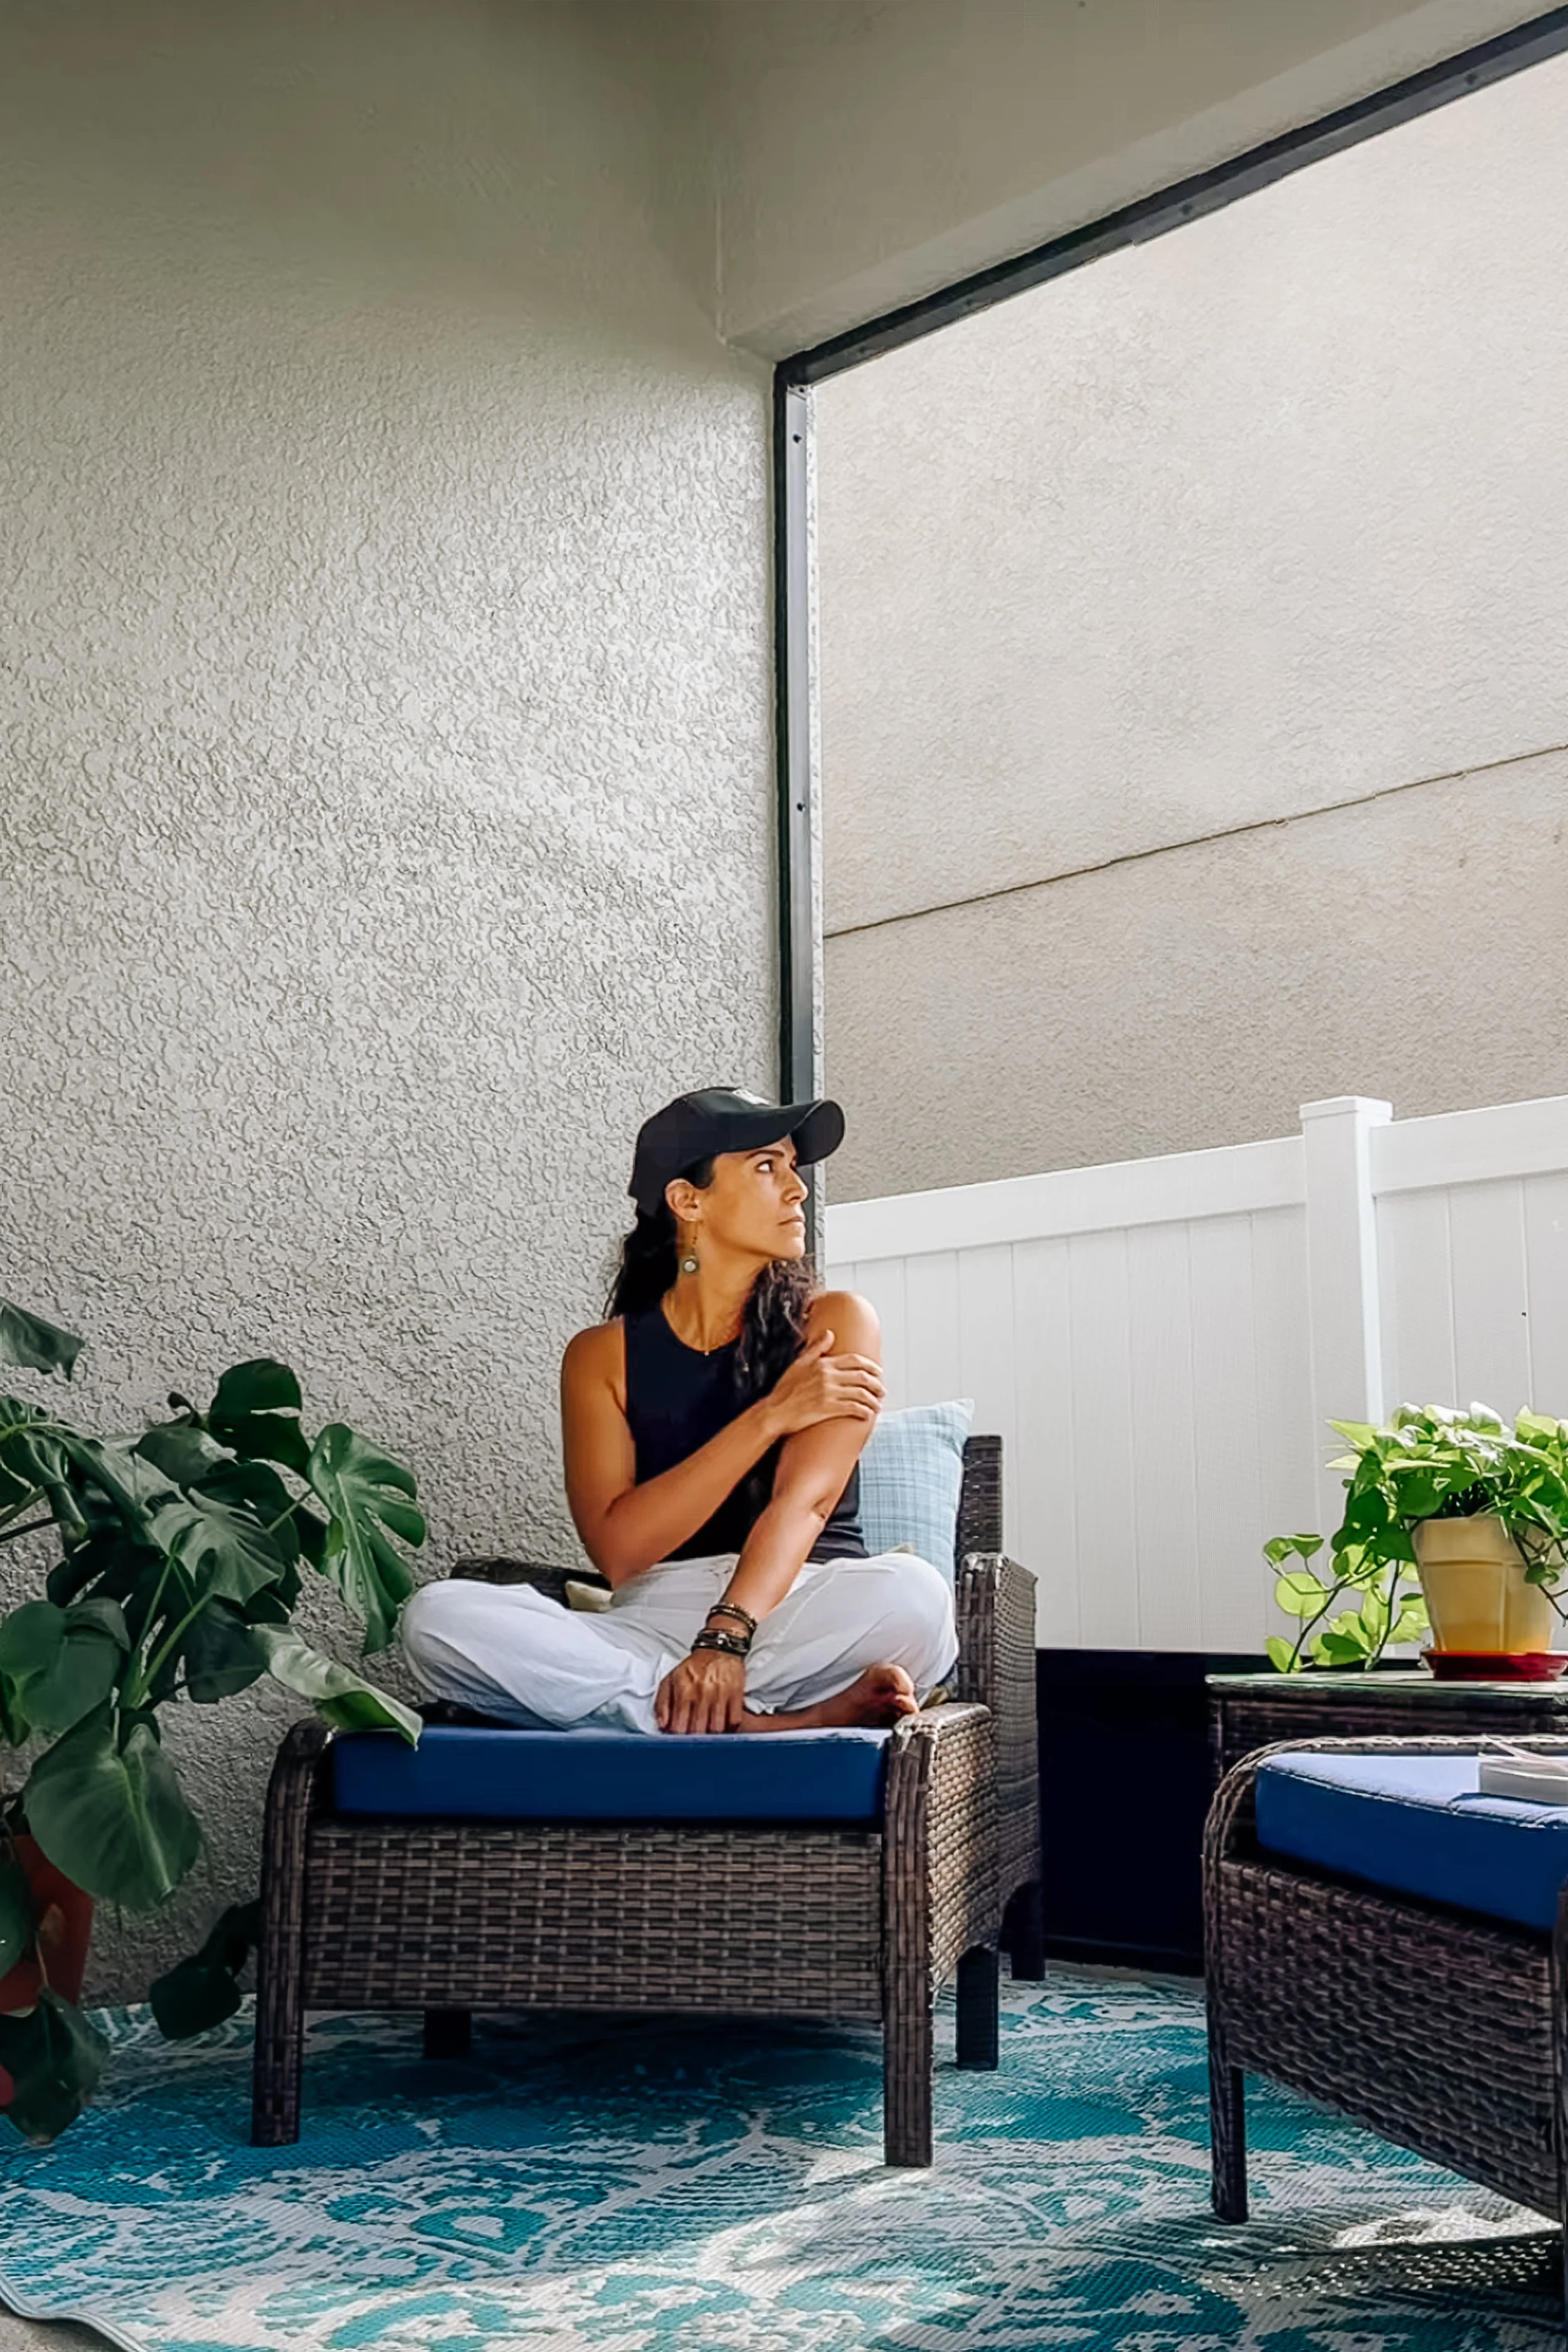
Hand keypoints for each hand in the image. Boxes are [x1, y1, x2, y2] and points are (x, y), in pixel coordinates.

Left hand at [656, 1648, 746, 1734]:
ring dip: (712, 1736)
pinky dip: (730, 1728)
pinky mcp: (736, 1694)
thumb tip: (662, 1725)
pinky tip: (724, 1726)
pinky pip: (734, 1721)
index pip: (678, 1726)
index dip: (677, 1738)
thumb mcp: (670, 1679)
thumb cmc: (694, 1667)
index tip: (678, 1742)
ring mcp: (720, 1694)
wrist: (719, 1648)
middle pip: (697, 1731)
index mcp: (683, 1691)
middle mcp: (701, 1693)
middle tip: (694, 1742)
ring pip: (717, 1729)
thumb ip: (662, 1703)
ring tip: (709, 1735)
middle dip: (695, 1740)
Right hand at [765, 1330, 883, 1438]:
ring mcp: (829, 1393)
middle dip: (877, 1384)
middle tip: (882, 1390)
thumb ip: (816, 1348)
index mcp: (823, 1364)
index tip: (878, 1372)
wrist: (775, 1412)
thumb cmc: (785, 1389)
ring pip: (861, 1394)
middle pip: (862, 1377)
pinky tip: (867, 1415)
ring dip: (873, 1400)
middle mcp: (828, 1377)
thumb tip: (830, 1333)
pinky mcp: (828, 1409)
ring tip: (877, 1405)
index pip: (855, 1361)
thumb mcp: (799, 1364)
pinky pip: (853, 1408)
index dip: (871, 1366)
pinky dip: (864, 1411)